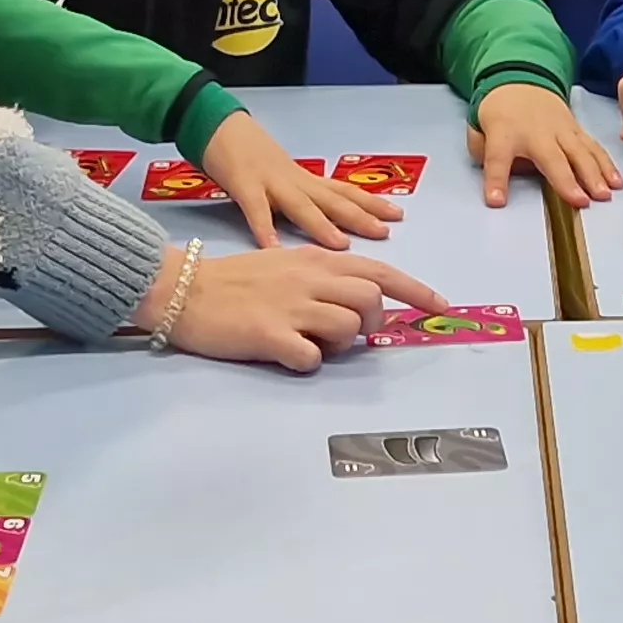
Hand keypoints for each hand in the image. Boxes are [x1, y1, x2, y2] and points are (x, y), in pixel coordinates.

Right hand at [154, 243, 445, 371]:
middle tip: (351, 337)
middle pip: (371, 301)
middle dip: (373, 325)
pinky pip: (311, 358)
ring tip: (312, 344)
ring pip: (348, 329)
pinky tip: (287, 355)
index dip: (416, 290)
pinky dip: (307, 362)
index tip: (441, 306)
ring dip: (340, 346)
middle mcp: (309, 279)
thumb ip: (322, 280)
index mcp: (315, 260)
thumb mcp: (285, 267)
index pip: (380, 272)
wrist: (181, 289)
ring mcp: (290, 306)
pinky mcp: (269, 334)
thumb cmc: (234, 281)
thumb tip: (356, 305)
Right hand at [200, 115, 396, 248]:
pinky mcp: (243, 185)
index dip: (371, 203)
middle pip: (332, 200)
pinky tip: (273, 248)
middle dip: (360, 217)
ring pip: (300, 205)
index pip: (343, 192)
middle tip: (384, 232)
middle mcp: (294, 181)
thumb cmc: (248, 156)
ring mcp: (269, 182)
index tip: (398, 215)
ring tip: (341, 245)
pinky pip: (255, 209)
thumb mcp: (281, 178)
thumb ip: (300, 201)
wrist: (216, 124)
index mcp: (304, 181)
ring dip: (321, 225)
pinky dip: (264, 229)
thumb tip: (325, 223)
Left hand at [472, 82, 621, 206]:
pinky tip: (616, 182)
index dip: (496, 180)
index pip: (497, 159)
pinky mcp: (576, 130)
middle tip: (580, 202)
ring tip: (604, 195)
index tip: (496, 200)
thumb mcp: (478, 130)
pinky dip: (606, 165)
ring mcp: (560, 130)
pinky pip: (593, 148)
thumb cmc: (499, 114)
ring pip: (579, 153)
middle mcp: (536, 132)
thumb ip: (483, 155)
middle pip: (552, 158)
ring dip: (594, 175)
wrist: (520, 80)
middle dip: (566, 180)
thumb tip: (497, 176)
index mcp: (504, 134)